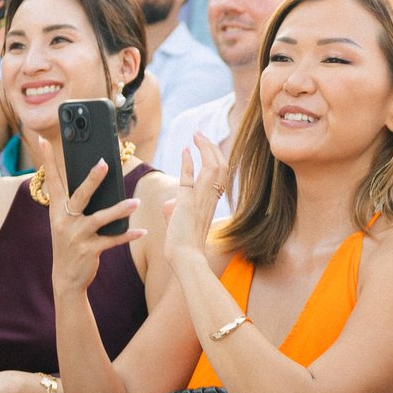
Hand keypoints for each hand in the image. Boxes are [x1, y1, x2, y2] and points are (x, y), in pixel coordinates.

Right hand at [35, 131, 141, 297]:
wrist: (66, 278)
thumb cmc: (70, 243)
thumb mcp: (67, 222)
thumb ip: (78, 204)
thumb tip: (96, 179)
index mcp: (57, 211)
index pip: (52, 181)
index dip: (47, 160)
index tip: (43, 139)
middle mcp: (64, 221)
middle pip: (80, 196)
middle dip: (92, 179)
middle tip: (104, 163)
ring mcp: (76, 236)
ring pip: (99, 219)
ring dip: (119, 210)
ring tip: (134, 202)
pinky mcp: (89, 250)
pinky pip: (112, 240)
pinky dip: (127, 235)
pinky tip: (141, 231)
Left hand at [165, 132, 232, 268]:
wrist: (186, 258)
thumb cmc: (183, 245)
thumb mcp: (182, 222)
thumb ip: (177, 208)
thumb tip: (171, 204)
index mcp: (211, 202)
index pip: (220, 174)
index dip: (215, 156)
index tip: (207, 145)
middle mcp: (211, 198)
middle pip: (221, 166)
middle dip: (211, 147)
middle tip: (201, 135)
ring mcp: (201, 200)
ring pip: (213, 168)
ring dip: (205, 149)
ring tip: (197, 136)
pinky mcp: (188, 203)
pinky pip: (190, 178)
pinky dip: (188, 162)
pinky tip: (186, 150)